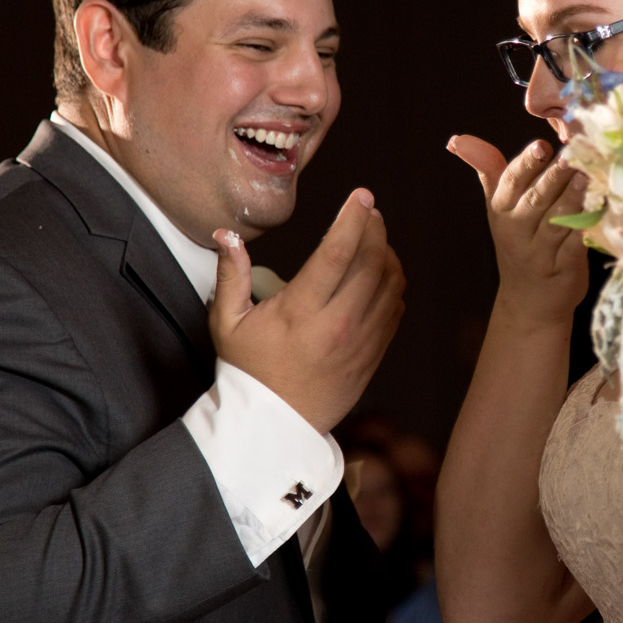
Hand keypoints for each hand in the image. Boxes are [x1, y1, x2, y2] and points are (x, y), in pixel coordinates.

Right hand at [209, 189, 404, 432]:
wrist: (274, 427)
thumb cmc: (248, 372)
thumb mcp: (227, 323)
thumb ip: (230, 275)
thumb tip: (227, 236)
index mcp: (301, 312)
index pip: (337, 252)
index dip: (354, 218)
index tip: (361, 196)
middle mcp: (337, 324)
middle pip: (373, 262)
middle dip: (376, 229)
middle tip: (369, 212)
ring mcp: (360, 341)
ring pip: (391, 284)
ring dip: (388, 254)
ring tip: (375, 239)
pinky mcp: (373, 356)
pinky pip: (395, 310)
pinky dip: (393, 285)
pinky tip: (380, 274)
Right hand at [449, 134, 588, 324]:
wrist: (529, 301)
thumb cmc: (519, 243)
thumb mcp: (499, 207)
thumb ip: (488, 170)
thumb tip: (457, 139)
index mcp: (501, 210)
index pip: (510, 182)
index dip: (526, 164)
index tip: (541, 146)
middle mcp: (517, 230)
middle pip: (536, 199)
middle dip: (554, 176)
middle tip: (572, 156)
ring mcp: (540, 252)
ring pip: (557, 220)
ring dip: (573, 198)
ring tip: (587, 176)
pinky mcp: (564, 268)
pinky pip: (576, 245)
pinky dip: (588, 228)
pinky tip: (601, 210)